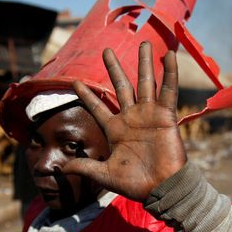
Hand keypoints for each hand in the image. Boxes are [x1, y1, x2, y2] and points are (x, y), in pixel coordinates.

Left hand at [62, 42, 186, 201]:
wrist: (162, 188)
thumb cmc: (135, 183)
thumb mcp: (104, 174)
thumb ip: (84, 167)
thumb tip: (61, 167)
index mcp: (115, 129)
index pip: (97, 107)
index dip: (87, 95)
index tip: (75, 81)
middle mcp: (131, 117)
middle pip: (121, 86)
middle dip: (114, 68)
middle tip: (106, 49)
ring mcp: (149, 114)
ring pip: (146, 82)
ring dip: (145, 62)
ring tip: (145, 43)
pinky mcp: (165, 115)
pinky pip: (168, 90)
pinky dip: (170, 73)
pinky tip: (169, 56)